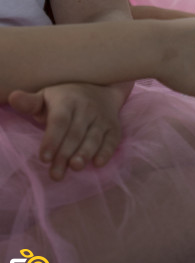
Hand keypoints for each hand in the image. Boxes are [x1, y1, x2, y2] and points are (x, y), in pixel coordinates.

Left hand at [9, 83, 124, 180]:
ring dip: (85, 153)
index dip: (52, 140)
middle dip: (65, 155)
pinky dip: (107, 152)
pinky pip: (112, 140)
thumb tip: (13, 98)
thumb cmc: (64, 99)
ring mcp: (103, 117)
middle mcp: (87, 108)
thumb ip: (29, 103)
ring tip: (75, 167)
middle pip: (75, 134)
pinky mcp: (114, 127)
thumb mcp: (45, 97)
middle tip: (55, 175)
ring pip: (94, 137)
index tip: (44, 158)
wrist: (100, 88)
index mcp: (67, 100)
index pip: (60, 121)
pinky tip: (98, 163)